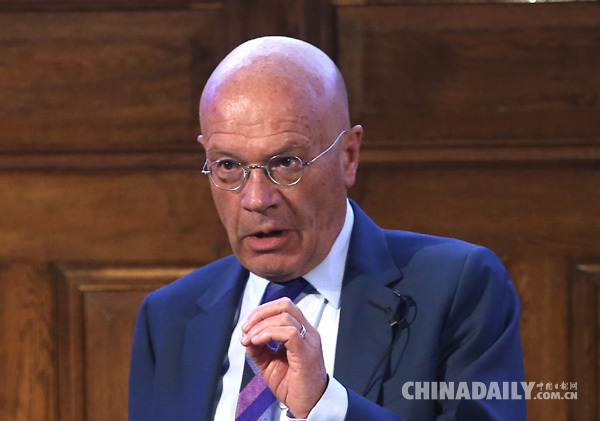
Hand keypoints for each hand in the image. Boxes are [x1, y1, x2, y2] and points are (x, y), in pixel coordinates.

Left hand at [241, 297, 327, 417]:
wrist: (309, 406)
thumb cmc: (294, 386)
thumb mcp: (269, 363)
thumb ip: (258, 348)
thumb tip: (247, 337)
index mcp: (301, 331)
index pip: (282, 307)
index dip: (261, 311)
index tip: (246, 326)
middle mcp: (307, 332)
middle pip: (285, 305)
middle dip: (260, 313)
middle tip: (246, 328)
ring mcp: (309, 341)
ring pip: (285, 316)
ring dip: (261, 325)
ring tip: (250, 339)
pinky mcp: (307, 353)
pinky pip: (290, 333)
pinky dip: (269, 334)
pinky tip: (257, 342)